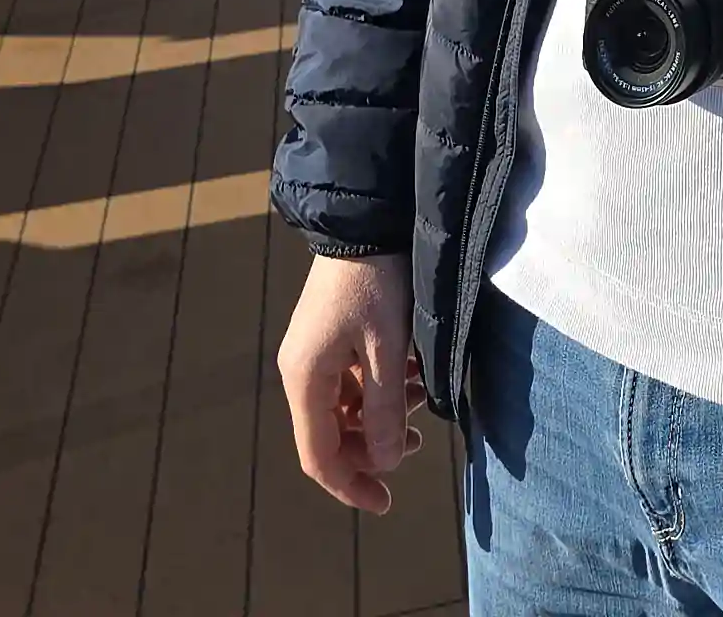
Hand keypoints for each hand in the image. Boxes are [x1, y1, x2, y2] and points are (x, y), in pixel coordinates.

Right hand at [276, 252, 423, 514]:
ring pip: (345, 408)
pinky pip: (351, 381)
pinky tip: (410, 374)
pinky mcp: (329, 337)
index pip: (319, 456)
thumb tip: (386, 463)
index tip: (386, 502)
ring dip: (381, 414)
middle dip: (373, 447)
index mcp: (305, 379)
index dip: (351, 485)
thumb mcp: (388, 348)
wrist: (366, 220)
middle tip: (417, 442)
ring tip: (421, 397)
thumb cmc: (376, 282)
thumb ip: (385, 409)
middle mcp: (301, 371)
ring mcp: (314, 353)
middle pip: (331, 435)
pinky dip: (380, 387)